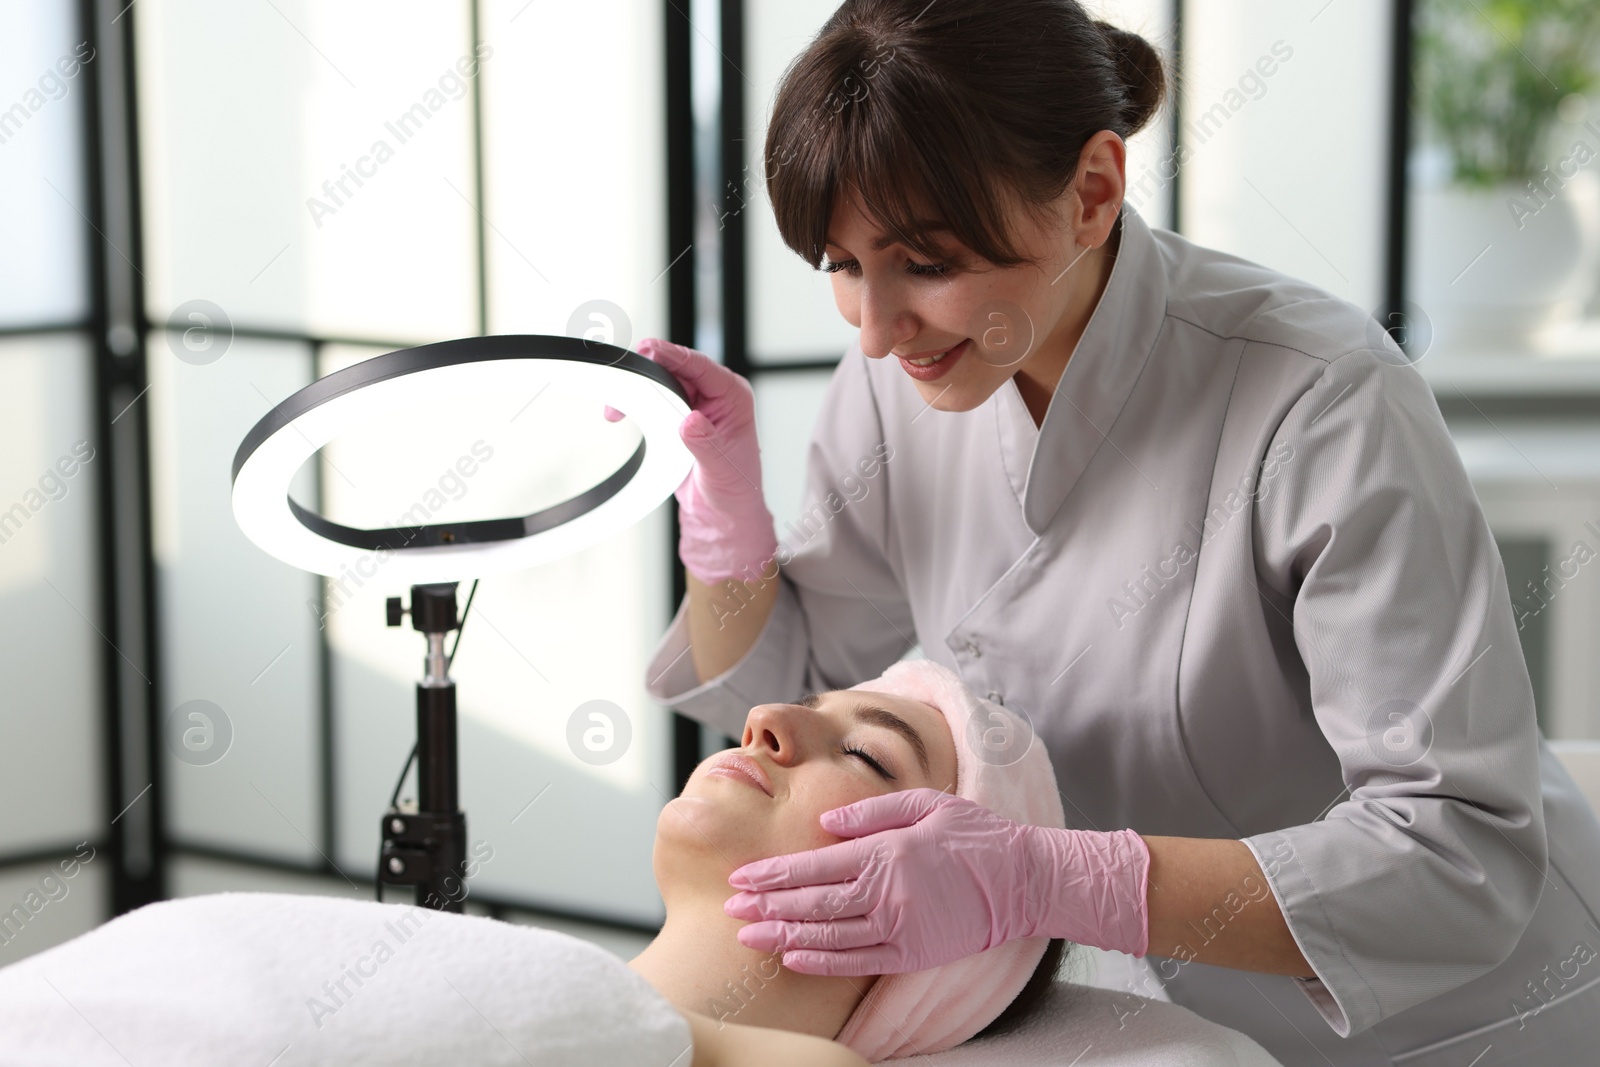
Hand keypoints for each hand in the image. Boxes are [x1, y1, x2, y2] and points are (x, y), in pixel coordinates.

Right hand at [605, 338, 778, 584]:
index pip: (701, 366)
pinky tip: (621, 414)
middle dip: (647, 373)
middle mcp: (716, 395)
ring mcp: (696, 404)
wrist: (722, 514)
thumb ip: (705, 444)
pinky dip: (636, 404)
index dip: (673, 355)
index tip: (649, 349)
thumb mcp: (721, 469)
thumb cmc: (734, 491)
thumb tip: (690, 421)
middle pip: (675, 369)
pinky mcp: (678, 417)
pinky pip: (654, 400)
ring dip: (637, 390)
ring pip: (661, 382)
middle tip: (622, 380)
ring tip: (616, 409)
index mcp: (734, 397)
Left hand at [721, 788, 1150, 975]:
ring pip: (828, 936)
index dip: (774, 874)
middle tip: (730, 908)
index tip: (741, 876)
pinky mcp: (912, 954)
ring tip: (749, 935)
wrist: (1023, 879)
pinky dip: (821, 961)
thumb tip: (824, 823)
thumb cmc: (974, 834)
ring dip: (783, 936)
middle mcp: (887, 894)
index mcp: (886, 853)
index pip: (815, 867)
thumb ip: (871, 812)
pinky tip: (793, 958)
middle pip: (812, 904)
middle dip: (767, 906)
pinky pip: (856, 962)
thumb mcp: (926, 803)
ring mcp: (899, 929)